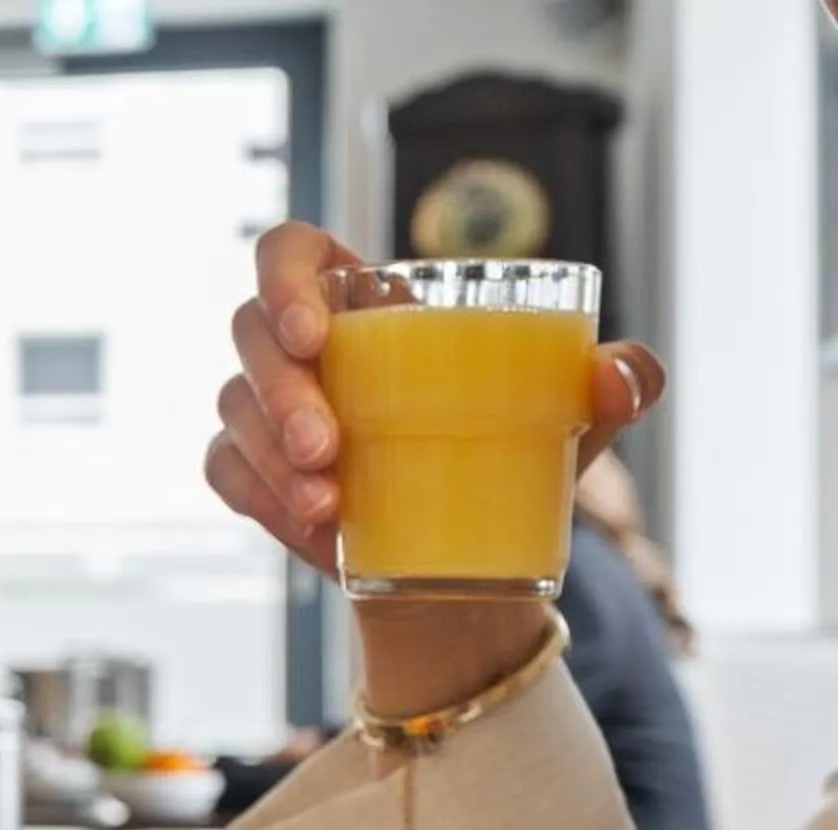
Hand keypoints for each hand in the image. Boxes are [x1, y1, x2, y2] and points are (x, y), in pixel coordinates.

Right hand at [204, 222, 664, 575]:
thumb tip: (620, 373)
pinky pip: (225, 471)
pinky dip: (260, 498)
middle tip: (327, 448)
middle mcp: (304, 346)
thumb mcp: (572, 417)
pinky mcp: (251, 473)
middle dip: (282, 393)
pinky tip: (309, 525)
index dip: (282, 279)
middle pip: (251, 333)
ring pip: (233, 407)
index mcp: (366, 300)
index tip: (315, 333)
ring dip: (270, 455)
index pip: (289, 252)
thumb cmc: (508, 460)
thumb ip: (618, 382)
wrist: (465, 559)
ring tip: (329, 503)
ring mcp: (266, 410)